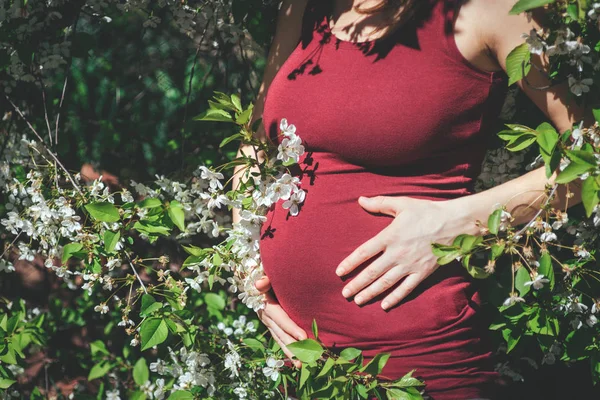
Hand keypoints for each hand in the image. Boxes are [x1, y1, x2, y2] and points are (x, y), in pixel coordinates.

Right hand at [255, 276, 306, 367]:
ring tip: (301, 365)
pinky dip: (288, 349)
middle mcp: (265, 316)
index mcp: (265, 305)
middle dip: (292, 347)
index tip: (303, 337)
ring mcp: (268, 322)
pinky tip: (296, 359)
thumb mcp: (263, 274)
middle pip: (280, 334)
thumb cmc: (264, 274)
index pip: (280, 318)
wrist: (254, 277)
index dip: (291, 328)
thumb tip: (260, 284)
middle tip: (305, 359)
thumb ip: (264, 279)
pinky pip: (279, 338)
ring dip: (290, 353)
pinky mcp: (272, 324)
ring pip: (279, 339)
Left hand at [336, 195, 472, 309]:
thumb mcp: (401, 203)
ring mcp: (410, 265)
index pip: (364, 252)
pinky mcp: (423, 273)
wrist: (455, 224)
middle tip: (345, 294)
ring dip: (371, 293)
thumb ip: (379, 203)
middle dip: (357, 284)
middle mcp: (397, 253)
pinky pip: (406, 289)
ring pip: (386, 283)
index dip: (350, 263)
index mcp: (390, 236)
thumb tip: (359, 199)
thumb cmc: (426, 212)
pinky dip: (395, 298)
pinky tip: (384, 306)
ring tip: (358, 301)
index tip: (339, 272)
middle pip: (372, 272)